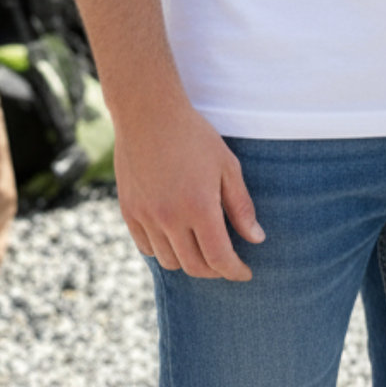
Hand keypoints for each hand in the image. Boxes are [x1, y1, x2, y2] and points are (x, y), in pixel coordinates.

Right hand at [112, 98, 264, 280]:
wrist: (148, 113)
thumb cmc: (194, 136)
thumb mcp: (227, 165)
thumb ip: (241, 206)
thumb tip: (256, 239)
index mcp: (199, 207)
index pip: (219, 258)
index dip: (235, 271)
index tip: (245, 273)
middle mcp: (170, 219)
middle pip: (194, 266)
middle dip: (215, 271)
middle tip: (226, 263)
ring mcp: (146, 217)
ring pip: (169, 261)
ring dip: (188, 262)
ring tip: (201, 249)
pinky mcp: (129, 212)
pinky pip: (147, 248)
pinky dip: (163, 251)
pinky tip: (175, 238)